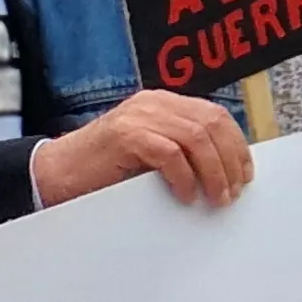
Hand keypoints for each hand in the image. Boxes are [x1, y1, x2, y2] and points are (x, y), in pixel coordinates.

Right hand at [32, 90, 252, 207]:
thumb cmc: (102, 171)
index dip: (236, 145)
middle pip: (211, 124)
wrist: (55, 174)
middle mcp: (152, 103)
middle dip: (230, 161)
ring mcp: (138, 116)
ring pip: (196, 137)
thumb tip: (224, 171)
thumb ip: (179, 151)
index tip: (245, 174)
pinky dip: (184, 177)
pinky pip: (170, 154)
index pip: (214, 114)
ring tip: (215, 198)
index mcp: (161, 103)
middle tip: (233, 192)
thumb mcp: (149, 154)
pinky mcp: (125, 135)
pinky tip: (185, 196)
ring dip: (213, 172)